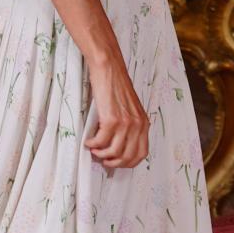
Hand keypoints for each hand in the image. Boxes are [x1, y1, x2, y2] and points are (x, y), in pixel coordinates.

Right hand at [84, 53, 150, 169]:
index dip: (128, 163)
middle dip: (114, 162)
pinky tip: (89, 141)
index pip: (141, 153)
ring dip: (101, 154)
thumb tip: (119, 144)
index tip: (118, 162)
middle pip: (128, 156)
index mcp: (144, 123)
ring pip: (114, 152)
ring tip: (95, 150)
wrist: (109, 69)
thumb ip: (130, 126)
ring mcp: (125, 123)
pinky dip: (93, 144)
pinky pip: (101, 141)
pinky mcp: (111, 120)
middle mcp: (137, 125)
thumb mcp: (130, 109)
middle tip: (103, 160)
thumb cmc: (116, 86)